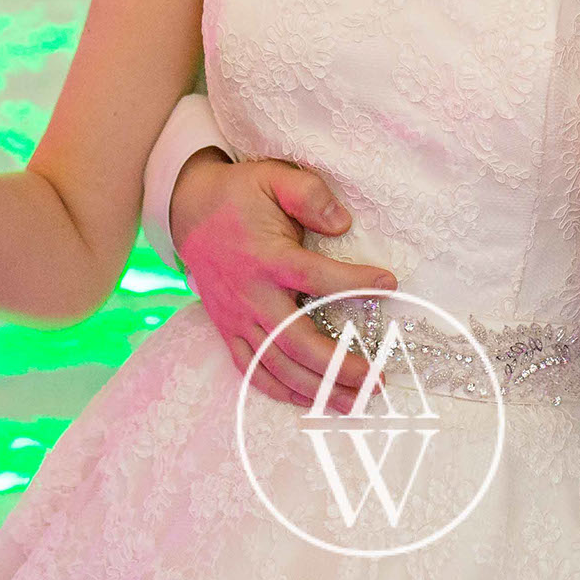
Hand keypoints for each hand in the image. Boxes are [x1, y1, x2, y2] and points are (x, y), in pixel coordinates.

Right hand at [170, 150, 395, 408]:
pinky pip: (251, 369)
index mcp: (266, 256)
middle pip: (296, 340)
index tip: (390, 283)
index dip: (354, 283)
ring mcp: (236, 317)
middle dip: (338, 365)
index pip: (315, 278)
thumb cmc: (240, 194)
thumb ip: (309, 194)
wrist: (188, 210)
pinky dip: (280, 390)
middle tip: (377, 379)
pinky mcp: (227, 329)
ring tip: (355, 401)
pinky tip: (310, 401)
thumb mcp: (274, 177)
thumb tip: (342, 222)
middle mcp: (250, 294)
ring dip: (317, 388)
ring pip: (276, 364)